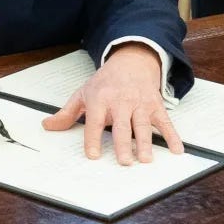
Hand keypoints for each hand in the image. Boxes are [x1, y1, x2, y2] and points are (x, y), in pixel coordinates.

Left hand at [41, 44, 183, 164]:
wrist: (131, 61)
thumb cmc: (105, 83)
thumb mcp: (83, 93)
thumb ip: (67, 113)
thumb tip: (47, 126)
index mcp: (101, 99)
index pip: (95, 121)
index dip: (92, 138)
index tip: (93, 155)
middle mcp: (121, 102)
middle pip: (121, 126)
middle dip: (123, 144)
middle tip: (124, 161)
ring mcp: (140, 103)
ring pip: (143, 125)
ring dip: (145, 143)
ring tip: (145, 159)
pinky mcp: (155, 105)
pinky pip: (165, 122)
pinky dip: (172, 136)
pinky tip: (177, 150)